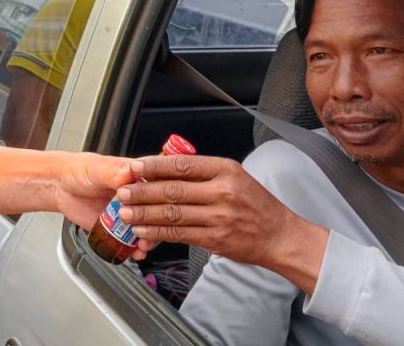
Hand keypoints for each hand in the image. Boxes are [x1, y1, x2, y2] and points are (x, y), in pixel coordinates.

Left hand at [53, 153, 156, 260]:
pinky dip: (135, 249)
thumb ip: (114, 172)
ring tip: (143, 246)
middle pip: (156, 212)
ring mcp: (128, 213)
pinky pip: (131, 241)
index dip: (163, 199)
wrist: (60, 187)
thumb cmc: (79, 170)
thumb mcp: (97, 168)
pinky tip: (135, 252)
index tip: (161, 208)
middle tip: (149, 231)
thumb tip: (129, 174)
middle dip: (157, 224)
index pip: (159, 187)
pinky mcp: (117, 228)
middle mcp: (136, 197)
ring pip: (147, 228)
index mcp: (136, 177)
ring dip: (148, 239)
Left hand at [116, 155, 327, 289]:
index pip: (183, 164)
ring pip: (172, 213)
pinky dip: (157, 231)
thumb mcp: (235, 177)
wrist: (280, 235)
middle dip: (142, 191)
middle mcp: (222, 191)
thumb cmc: (257, 205)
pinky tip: (143, 230)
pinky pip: (179, 234)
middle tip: (123, 191)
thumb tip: (167, 168)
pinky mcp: (215, 239)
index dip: (155, 166)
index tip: (135, 166)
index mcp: (226, 170)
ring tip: (125, 212)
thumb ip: (204, 173)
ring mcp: (219, 216)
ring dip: (144, 213)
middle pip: (173, 189)